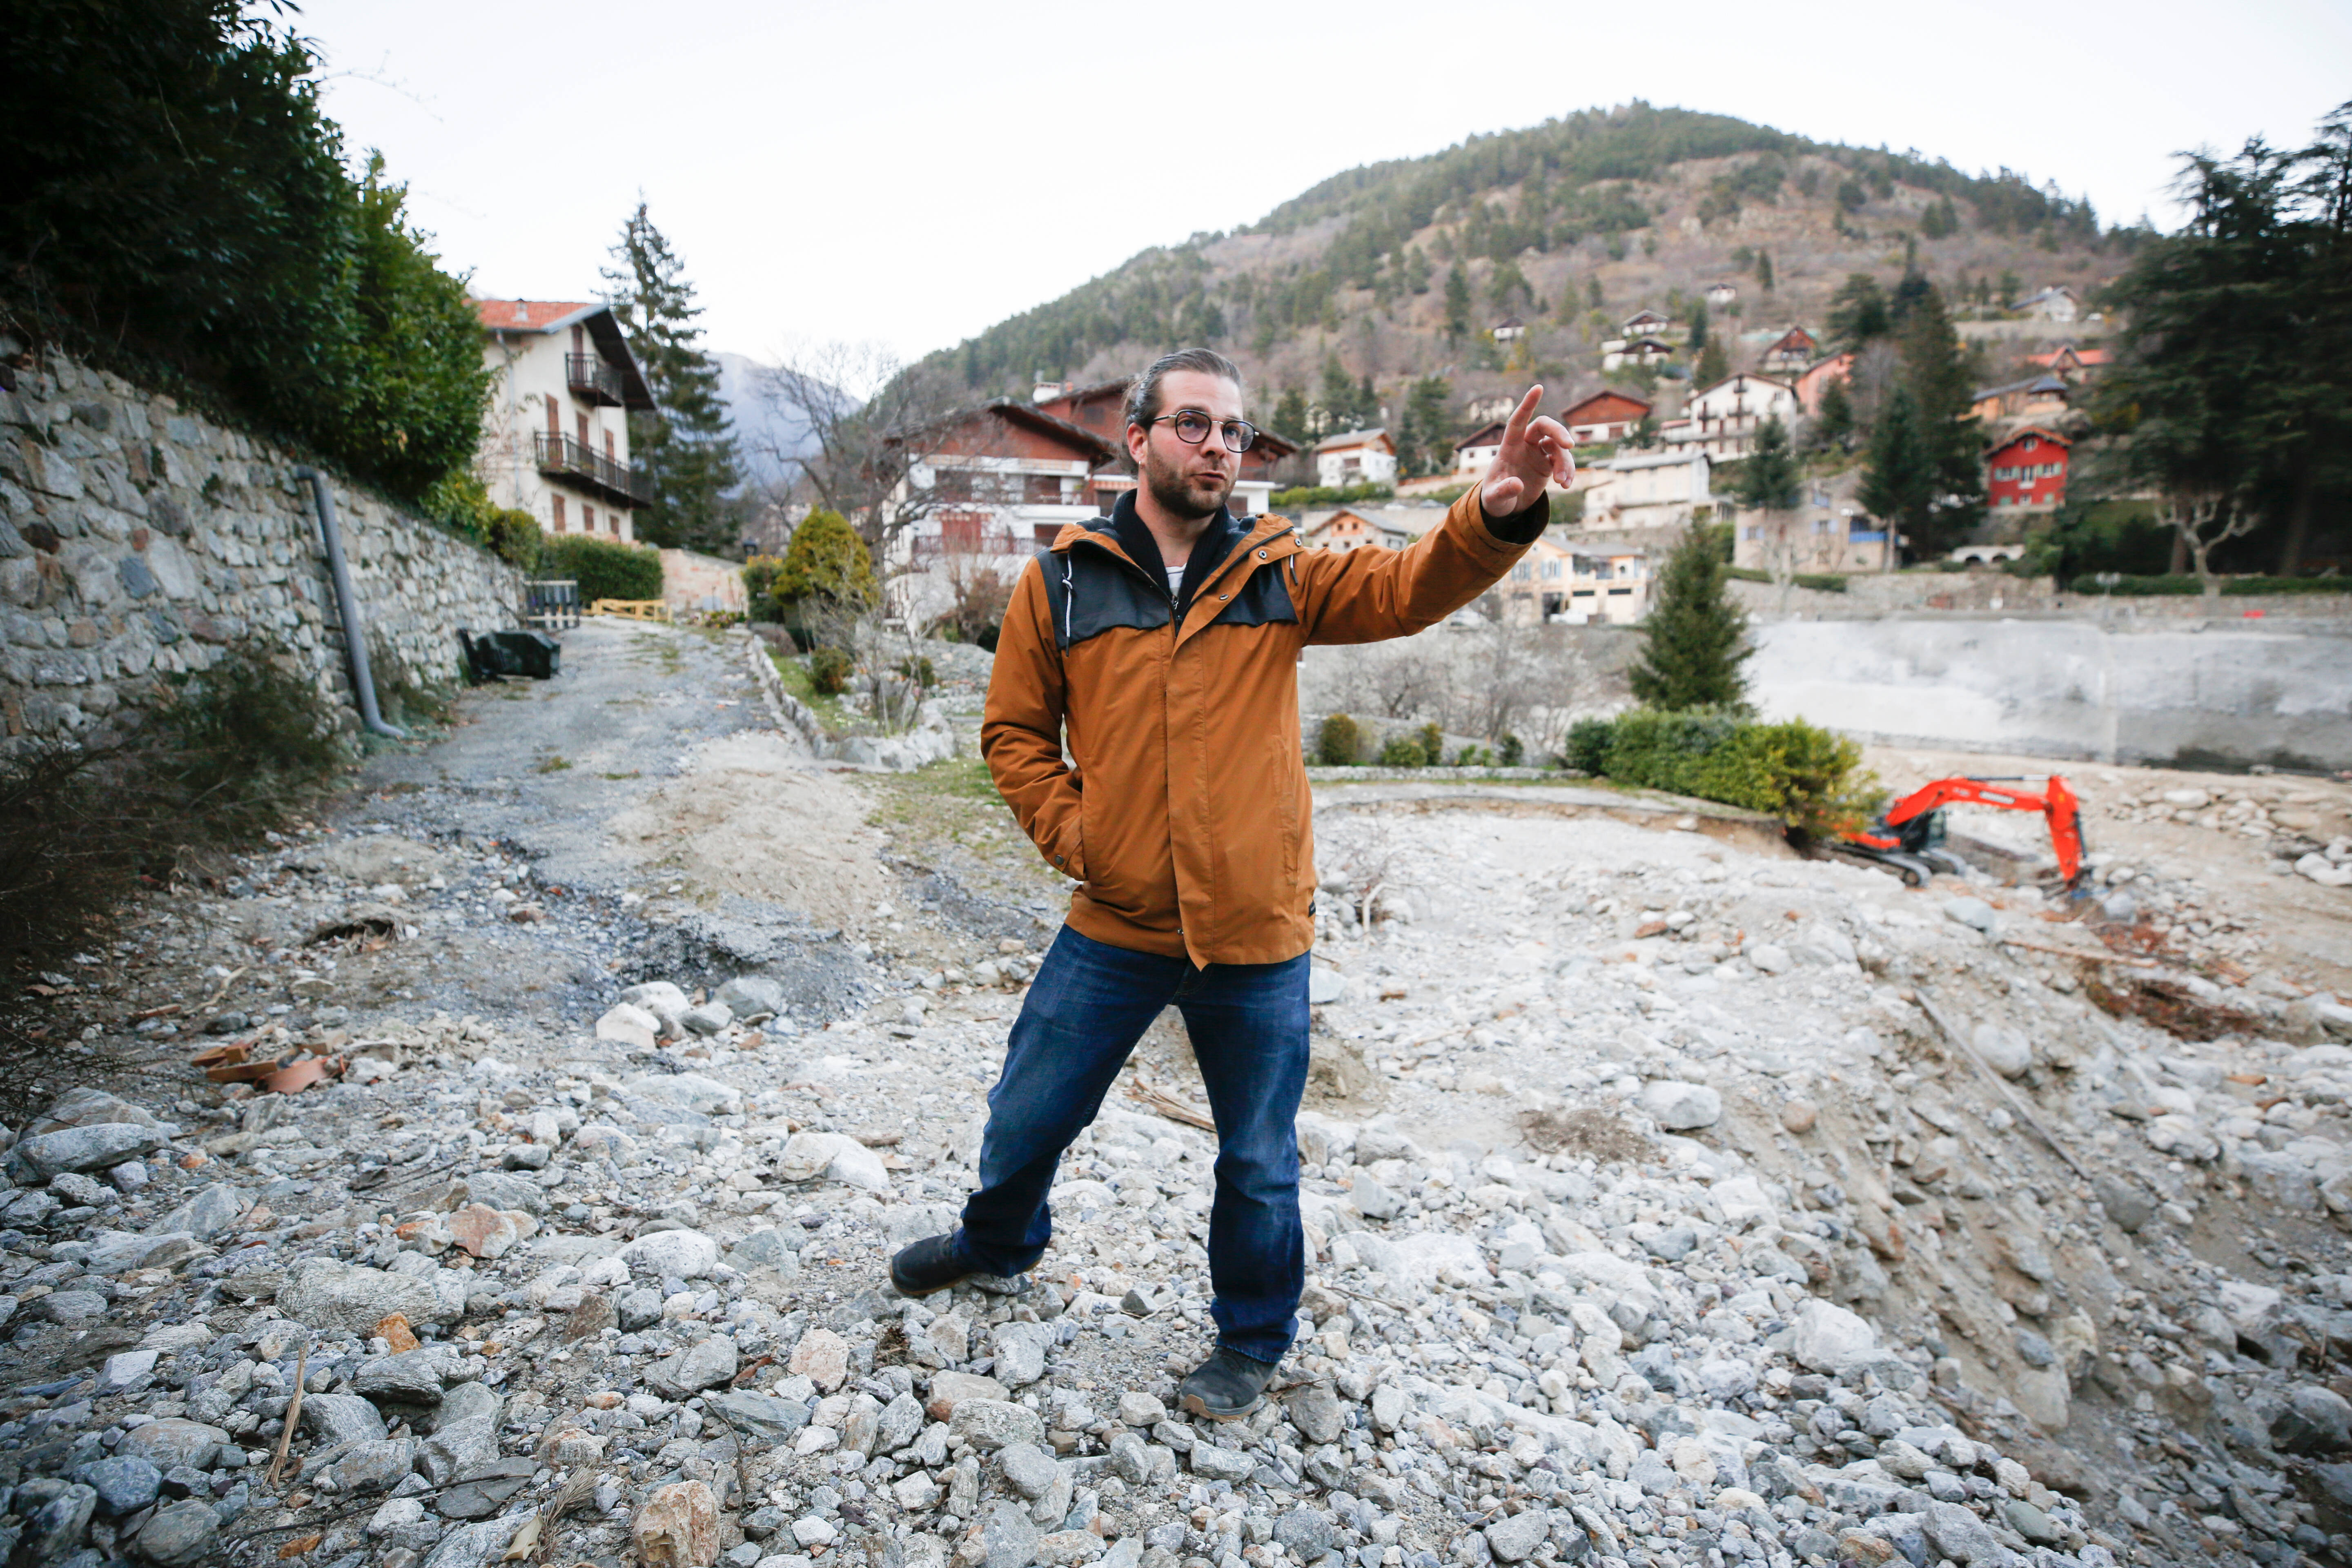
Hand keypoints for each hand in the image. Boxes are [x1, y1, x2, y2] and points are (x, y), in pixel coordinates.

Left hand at [1479, 385, 1574, 516]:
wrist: (1504, 508)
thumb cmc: (1494, 499)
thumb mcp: (1494, 499)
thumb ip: (1503, 491)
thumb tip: (1517, 485)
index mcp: (1509, 447)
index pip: (1517, 420)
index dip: (1527, 404)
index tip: (1538, 387)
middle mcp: (1525, 445)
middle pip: (1544, 427)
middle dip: (1558, 432)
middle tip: (1570, 446)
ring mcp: (1538, 453)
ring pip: (1557, 446)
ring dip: (1565, 462)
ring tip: (1562, 482)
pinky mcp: (1548, 464)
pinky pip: (1563, 461)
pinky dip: (1568, 471)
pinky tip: (1566, 484)